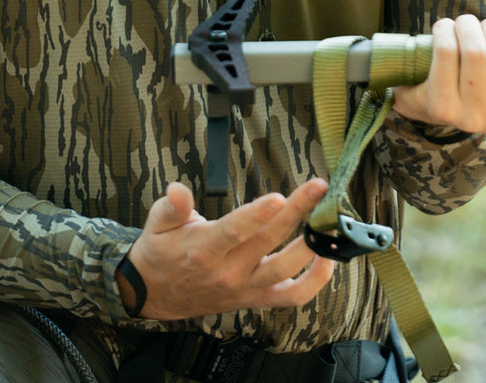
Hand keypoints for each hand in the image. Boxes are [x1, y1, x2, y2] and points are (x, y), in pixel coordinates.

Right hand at [118, 178, 335, 319]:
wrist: (156, 294)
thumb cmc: (162, 251)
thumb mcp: (158, 223)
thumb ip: (172, 205)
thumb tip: (178, 190)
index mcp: (203, 249)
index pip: (234, 231)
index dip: (257, 215)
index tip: (278, 197)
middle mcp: (228, 271)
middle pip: (268, 241)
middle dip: (297, 211)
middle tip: (318, 187)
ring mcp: (245, 287)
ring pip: (285, 269)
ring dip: (312, 245)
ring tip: (328, 220)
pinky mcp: (256, 298)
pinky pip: (292, 296)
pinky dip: (315, 282)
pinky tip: (327, 258)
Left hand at [392, 0, 485, 138]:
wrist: (431, 87)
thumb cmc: (485, 59)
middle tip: (485, 24)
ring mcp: (472, 118)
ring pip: (475, 53)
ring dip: (466, 26)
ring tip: (464, 25)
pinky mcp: (441, 107)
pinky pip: (447, 54)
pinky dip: (445, 31)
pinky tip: (445, 31)